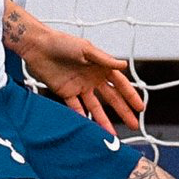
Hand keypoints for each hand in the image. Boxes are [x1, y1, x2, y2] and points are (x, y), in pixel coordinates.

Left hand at [13, 9, 145, 132]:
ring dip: (104, 120)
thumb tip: (125, 65)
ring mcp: (80, 87)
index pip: (120, 84)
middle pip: (111, 98)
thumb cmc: (62, 43)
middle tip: (134, 125)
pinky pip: (77, 108)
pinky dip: (83, 118)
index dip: (130, 96)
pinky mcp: (66, 93)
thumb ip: (104, 59)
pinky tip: (90, 129)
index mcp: (101, 67)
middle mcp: (93, 78)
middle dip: (123, 111)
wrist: (38, 47)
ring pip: (95, 107)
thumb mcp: (86, 49)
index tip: (140, 108)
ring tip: (112, 135)